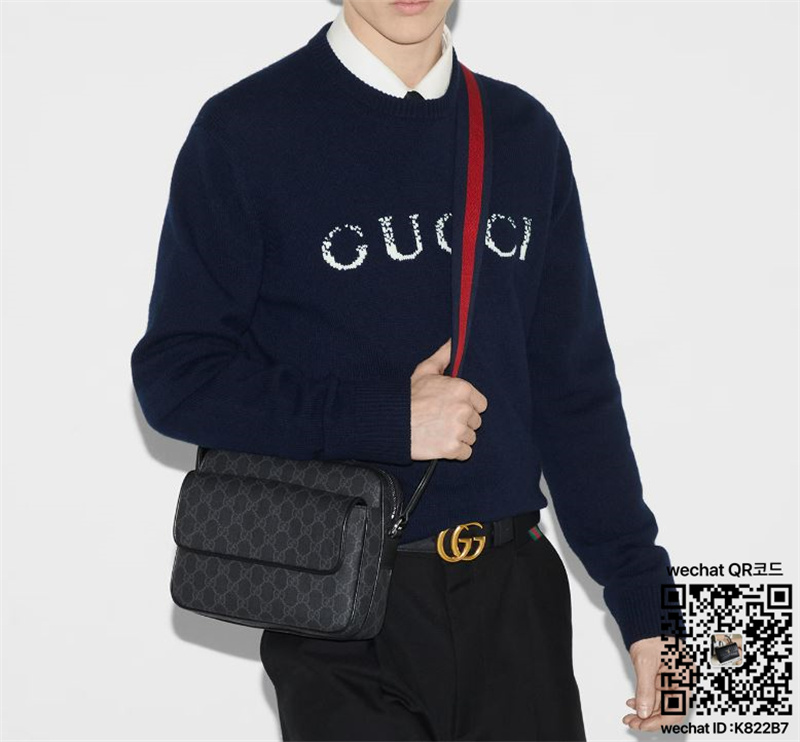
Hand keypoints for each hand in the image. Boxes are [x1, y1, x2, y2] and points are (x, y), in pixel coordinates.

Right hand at [410, 338, 487, 460]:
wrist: (392, 423)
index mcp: (462, 389)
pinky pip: (465, 453)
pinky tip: (440, 443)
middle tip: (442, 420)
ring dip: (458, 437)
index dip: (467, 406)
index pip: (481, 404)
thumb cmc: (409, 396)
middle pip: (476, 421)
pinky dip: (455, 451)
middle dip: (462, 422)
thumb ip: (444, 356)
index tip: (452, 408)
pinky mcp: (453, 448)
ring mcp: (459, 430)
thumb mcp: (425, 371)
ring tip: (439, 431)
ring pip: (471, 437)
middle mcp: (464, 409)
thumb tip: (456, 339)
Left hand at [622, 635, 695, 731]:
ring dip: (645, 711)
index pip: (676, 709)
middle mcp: (681, 680)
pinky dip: (644, 700)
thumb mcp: (645, 663)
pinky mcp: (664, 678)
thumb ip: (645, 689)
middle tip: (633, 722)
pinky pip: (656, 694)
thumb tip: (643, 711)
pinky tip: (634, 704)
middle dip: (649, 717)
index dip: (660, 721)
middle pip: (668, 709)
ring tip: (630, 716)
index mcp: (684, 677)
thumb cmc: (652, 634)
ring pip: (660, 703)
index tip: (644, 725)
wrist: (646, 622)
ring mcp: (672, 680)